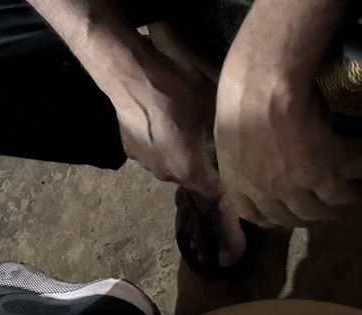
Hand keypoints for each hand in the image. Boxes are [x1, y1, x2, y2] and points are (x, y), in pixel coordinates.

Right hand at [115, 47, 224, 197]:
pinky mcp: (130, 151)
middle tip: (208, 144)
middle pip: (190, 179)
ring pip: (169, 166)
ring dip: (178, 156)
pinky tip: (159, 125)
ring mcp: (145, 164)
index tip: (231, 168)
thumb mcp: (212, 108)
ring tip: (181, 132)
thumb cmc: (178, 92)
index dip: (224, 181)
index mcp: (189, 169)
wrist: (134, 78)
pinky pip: (151, 153)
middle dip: (201, 167)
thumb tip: (231, 142)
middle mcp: (166, 175)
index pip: (213, 190)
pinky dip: (158, 146)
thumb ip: (222, 133)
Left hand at [214, 19, 358, 226]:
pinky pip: (337, 195)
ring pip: (312, 212)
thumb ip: (242, 146)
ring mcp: (288, 186)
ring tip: (341, 205)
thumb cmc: (242, 91)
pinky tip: (360, 191)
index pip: (248, 212)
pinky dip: (350, 195)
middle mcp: (260, 189)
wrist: (264, 83)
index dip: (266, 217)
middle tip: (316, 211)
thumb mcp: (232, 127)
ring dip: (329, 212)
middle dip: (300, 218)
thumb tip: (253, 143)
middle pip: (283, 218)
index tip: (277, 215)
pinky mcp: (316, 176)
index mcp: (235, 177)